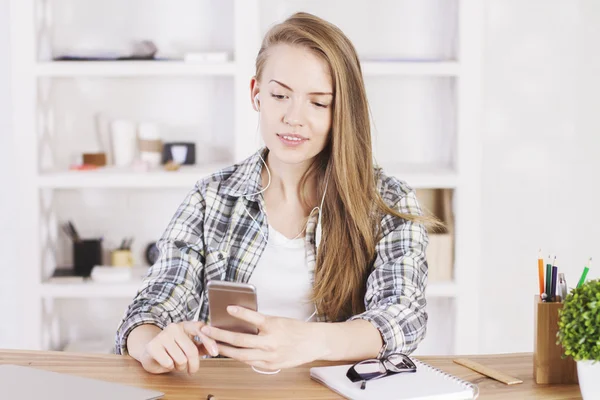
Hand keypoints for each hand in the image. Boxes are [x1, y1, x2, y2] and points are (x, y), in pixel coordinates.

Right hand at [140, 321, 218, 373]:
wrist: (150, 352)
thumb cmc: (174, 349)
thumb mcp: (191, 346)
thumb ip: (204, 346)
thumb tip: (217, 348)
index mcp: (185, 325)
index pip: (200, 328)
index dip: (209, 341)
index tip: (215, 353)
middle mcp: (174, 327)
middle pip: (191, 350)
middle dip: (194, 365)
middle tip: (192, 370)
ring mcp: (162, 335)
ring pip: (181, 359)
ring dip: (180, 367)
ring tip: (175, 362)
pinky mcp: (153, 346)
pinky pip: (169, 363)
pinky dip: (170, 367)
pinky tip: (166, 362)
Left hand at [200, 306, 326, 370]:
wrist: (313, 343)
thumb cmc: (296, 329)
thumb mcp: (279, 320)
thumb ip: (262, 323)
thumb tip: (241, 319)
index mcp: (273, 326)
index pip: (253, 318)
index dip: (240, 313)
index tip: (228, 308)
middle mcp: (270, 342)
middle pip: (240, 340)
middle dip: (220, 335)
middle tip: (207, 330)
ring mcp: (269, 356)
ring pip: (241, 355)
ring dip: (224, 349)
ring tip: (213, 344)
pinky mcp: (270, 365)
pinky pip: (250, 362)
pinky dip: (239, 357)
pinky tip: (230, 353)